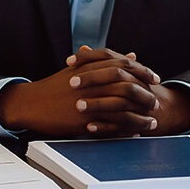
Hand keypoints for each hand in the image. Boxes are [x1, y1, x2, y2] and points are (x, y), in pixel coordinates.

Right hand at [0, 47, 159, 136]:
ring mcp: (88, 101)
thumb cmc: (57, 85)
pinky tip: (134, 133)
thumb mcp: (81, 68)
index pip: (125, 65)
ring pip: (122, 108)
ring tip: (151, 123)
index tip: (155, 78)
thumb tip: (133, 55)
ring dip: (139, 117)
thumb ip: (109, 62)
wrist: (33, 102)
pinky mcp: (83, 119)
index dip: (143, 71)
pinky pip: (110, 126)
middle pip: (127, 85)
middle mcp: (92, 81)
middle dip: (145, 94)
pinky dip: (125, 130)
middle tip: (156, 102)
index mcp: (92, 66)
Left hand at [68, 47, 189, 136]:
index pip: (108, 55)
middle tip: (71, 83)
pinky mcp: (138, 122)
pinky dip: (105, 126)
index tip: (69, 61)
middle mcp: (136, 81)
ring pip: (120, 100)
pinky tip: (89, 126)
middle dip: (92, 78)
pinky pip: (122, 124)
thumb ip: (100, 63)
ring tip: (78, 106)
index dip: (88, 57)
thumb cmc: (127, 87)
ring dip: (98, 104)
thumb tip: (83, 48)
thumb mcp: (116, 73)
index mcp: (129, 67)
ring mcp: (140, 101)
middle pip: (116, 75)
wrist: (157, 108)